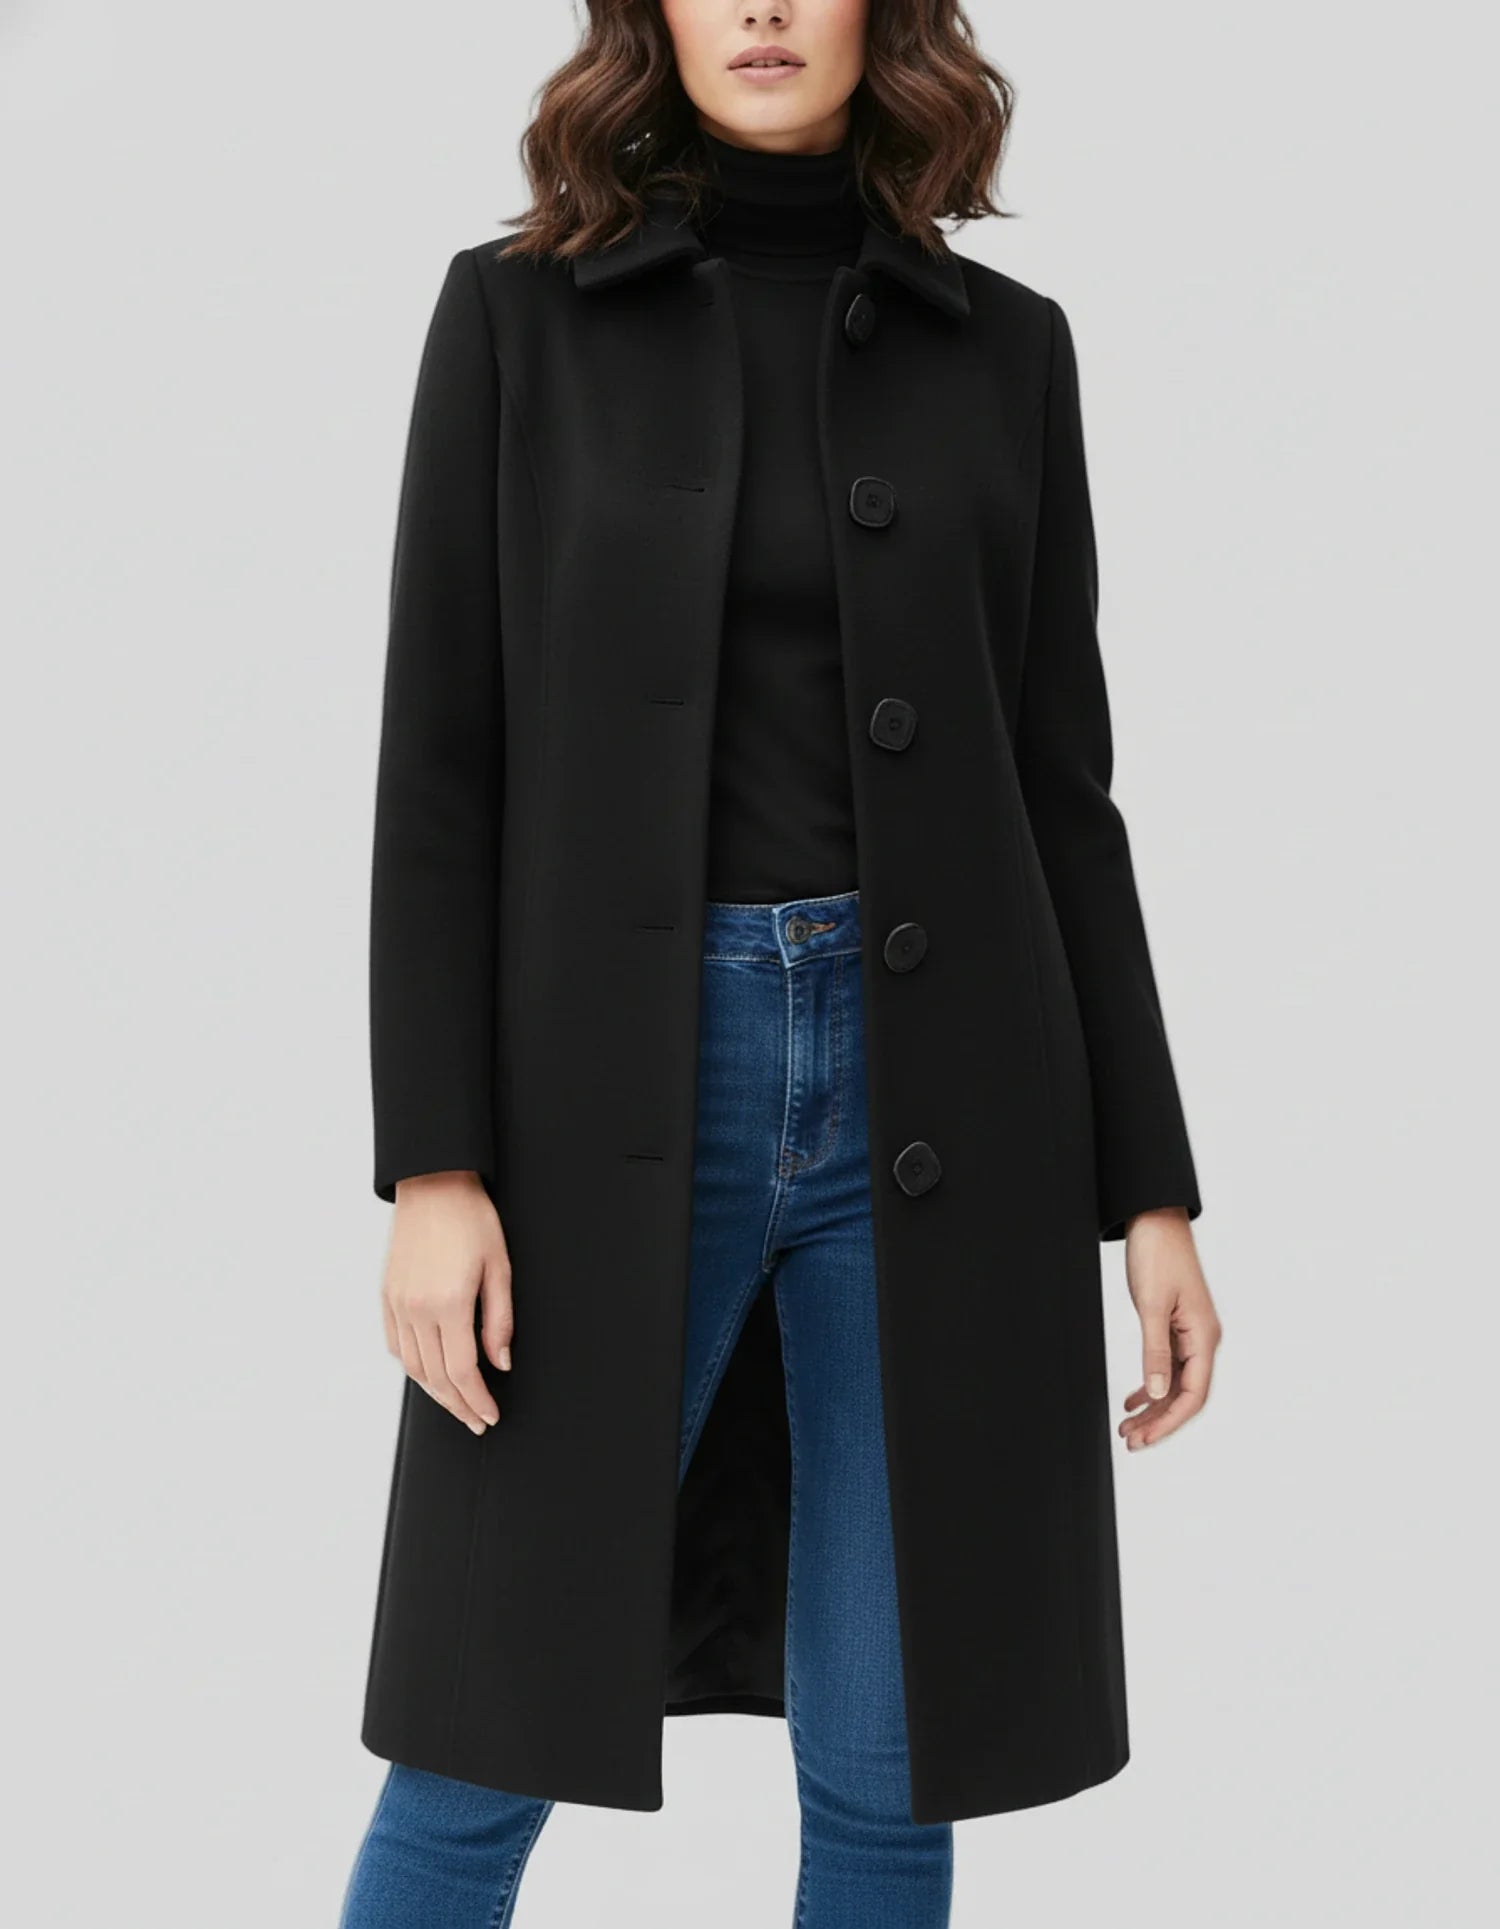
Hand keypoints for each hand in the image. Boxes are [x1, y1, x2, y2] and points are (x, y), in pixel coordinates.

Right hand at [382, 1171, 513, 1434]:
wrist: (433, 1184)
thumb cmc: (471, 1218)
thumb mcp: (499, 1267)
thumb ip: (500, 1320)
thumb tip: (501, 1363)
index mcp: (449, 1303)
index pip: (463, 1371)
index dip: (477, 1400)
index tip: (490, 1415)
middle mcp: (417, 1308)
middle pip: (436, 1377)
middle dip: (458, 1406)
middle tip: (476, 1420)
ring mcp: (397, 1303)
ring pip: (413, 1367)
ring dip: (435, 1392)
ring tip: (456, 1404)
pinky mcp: (387, 1295)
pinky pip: (396, 1345)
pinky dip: (412, 1367)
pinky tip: (428, 1373)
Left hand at [1118, 1207, 1220, 1450]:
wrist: (1156, 1220)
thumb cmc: (1158, 1255)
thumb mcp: (1152, 1305)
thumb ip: (1154, 1351)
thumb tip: (1157, 1392)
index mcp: (1204, 1336)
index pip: (1193, 1394)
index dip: (1170, 1421)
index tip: (1145, 1438)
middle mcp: (1202, 1339)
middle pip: (1185, 1394)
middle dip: (1159, 1421)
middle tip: (1130, 1440)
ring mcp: (1189, 1333)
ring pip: (1174, 1383)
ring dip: (1152, 1406)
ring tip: (1126, 1426)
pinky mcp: (1175, 1326)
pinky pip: (1167, 1365)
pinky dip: (1150, 1384)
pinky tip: (1132, 1399)